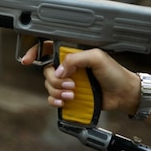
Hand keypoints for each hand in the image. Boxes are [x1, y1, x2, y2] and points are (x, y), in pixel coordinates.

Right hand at [21, 44, 138, 115]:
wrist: (124, 94)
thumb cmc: (114, 73)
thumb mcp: (96, 57)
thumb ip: (75, 59)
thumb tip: (59, 71)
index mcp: (72, 55)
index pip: (47, 49)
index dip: (34, 52)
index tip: (27, 60)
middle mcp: (67, 68)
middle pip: (47, 71)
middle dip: (55, 80)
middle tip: (71, 84)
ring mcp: (68, 83)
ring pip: (49, 86)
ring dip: (57, 92)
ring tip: (72, 95)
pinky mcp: (69, 96)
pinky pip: (53, 99)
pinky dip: (55, 101)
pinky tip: (63, 102)